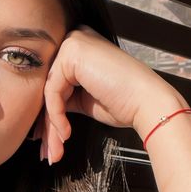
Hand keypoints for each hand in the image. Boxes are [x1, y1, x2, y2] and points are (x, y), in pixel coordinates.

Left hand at [35, 26, 185, 163]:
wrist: (148, 103)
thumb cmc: (124, 102)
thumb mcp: (84, 99)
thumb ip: (63, 98)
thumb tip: (42, 116)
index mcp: (79, 49)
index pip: (53, 83)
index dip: (49, 114)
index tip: (47, 140)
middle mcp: (75, 40)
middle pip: (49, 88)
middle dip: (47, 125)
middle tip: (49, 151)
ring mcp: (73, 44)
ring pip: (48, 93)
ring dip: (51, 127)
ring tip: (55, 150)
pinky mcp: (71, 54)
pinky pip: (52, 92)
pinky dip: (56, 116)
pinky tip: (66, 133)